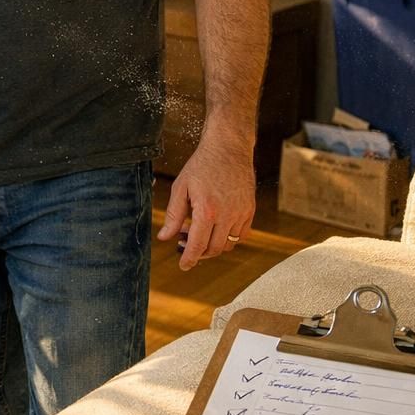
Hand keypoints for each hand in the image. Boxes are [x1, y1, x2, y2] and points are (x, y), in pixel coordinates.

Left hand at [157, 136, 255, 270]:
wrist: (228, 148)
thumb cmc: (201, 165)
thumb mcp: (180, 188)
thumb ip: (173, 215)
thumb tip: (164, 237)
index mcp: (207, 211)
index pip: (198, 246)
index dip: (189, 259)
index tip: (183, 266)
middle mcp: (227, 215)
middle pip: (213, 249)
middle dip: (199, 253)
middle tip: (185, 244)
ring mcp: (241, 213)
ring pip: (228, 244)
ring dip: (213, 246)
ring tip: (199, 233)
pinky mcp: (250, 210)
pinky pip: (241, 235)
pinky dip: (228, 238)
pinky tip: (216, 228)